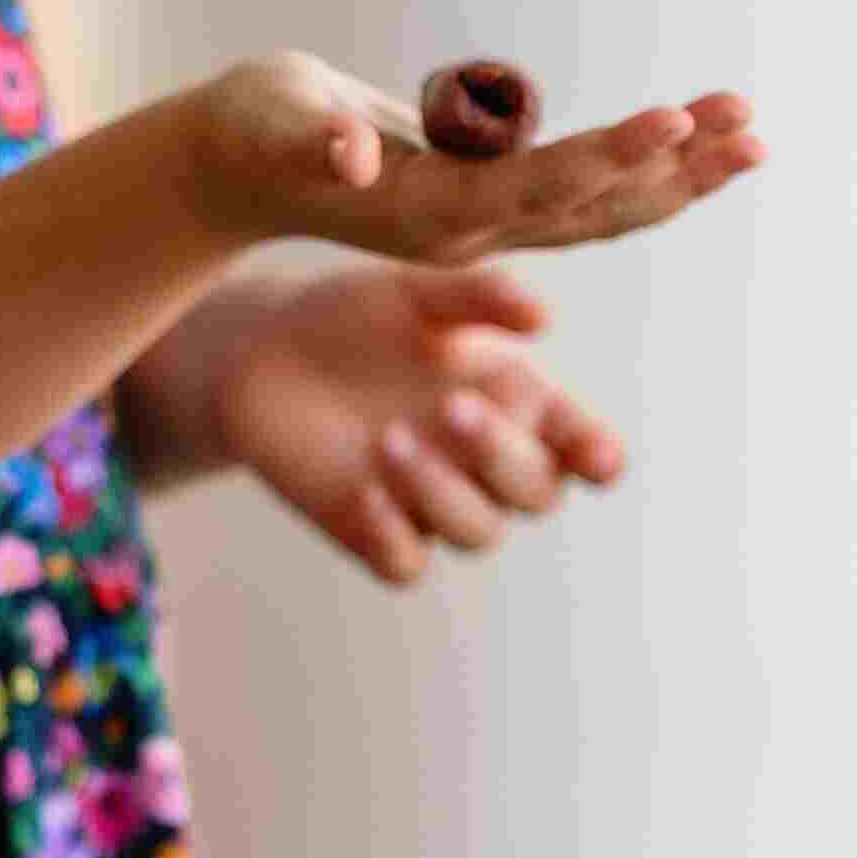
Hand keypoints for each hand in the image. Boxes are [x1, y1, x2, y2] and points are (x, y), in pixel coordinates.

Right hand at [163, 51, 762, 274]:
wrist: (237, 174)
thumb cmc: (250, 131)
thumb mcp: (268, 123)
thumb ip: (309, 139)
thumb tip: (349, 153)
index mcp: (426, 213)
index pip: (534, 187)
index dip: (607, 155)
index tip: (673, 119)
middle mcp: (470, 233)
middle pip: (592, 209)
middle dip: (675, 168)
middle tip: (750, 124)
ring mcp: (486, 228)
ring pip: (604, 211)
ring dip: (682, 176)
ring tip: (752, 133)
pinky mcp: (493, 211)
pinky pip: (591, 200)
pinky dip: (650, 174)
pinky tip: (698, 144)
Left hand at [183, 260, 630, 582]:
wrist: (260, 350)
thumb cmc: (353, 314)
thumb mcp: (414, 293)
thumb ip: (479, 298)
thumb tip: (543, 317)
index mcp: (518, 403)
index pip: (580, 445)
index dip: (597, 456)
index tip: (595, 455)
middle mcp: (486, 461)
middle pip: (535, 493)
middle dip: (501, 456)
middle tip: (452, 407)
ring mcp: (434, 503)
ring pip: (477, 532)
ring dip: (442, 491)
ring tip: (389, 438)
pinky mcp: (376, 533)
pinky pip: (406, 564)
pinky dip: (393, 536)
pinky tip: (364, 493)